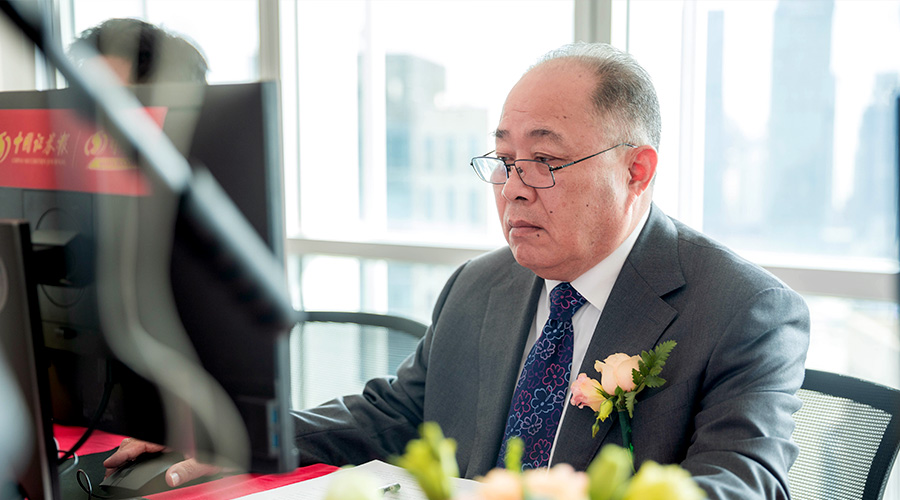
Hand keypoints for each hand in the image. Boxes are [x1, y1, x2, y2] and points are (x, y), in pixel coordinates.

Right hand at [103, 438, 223, 486]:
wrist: (237, 440)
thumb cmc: (224, 446)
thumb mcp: (205, 460)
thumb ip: (188, 469)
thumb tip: (171, 478)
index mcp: (173, 435)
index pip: (141, 442)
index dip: (123, 454)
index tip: (111, 464)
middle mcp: (171, 433)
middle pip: (139, 440)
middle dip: (122, 452)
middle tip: (111, 468)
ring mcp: (173, 435)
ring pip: (145, 440)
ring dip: (131, 450)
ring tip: (120, 463)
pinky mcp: (177, 439)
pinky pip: (153, 441)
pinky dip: (142, 449)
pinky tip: (139, 457)